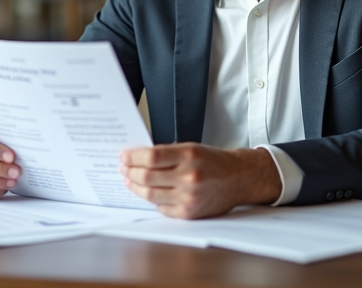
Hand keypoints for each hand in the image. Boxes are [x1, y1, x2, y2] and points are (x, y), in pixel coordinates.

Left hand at [119, 143, 281, 218]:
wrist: (238, 178)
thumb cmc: (214, 162)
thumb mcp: (192, 148)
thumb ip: (167, 153)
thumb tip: (138, 158)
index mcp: (189, 155)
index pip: (151, 156)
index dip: (133, 157)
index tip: (124, 156)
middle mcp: (189, 176)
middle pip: (147, 176)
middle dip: (130, 172)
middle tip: (123, 168)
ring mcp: (188, 197)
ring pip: (151, 194)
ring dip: (136, 187)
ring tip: (130, 181)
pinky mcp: (189, 213)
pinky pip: (161, 208)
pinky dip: (152, 200)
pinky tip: (148, 193)